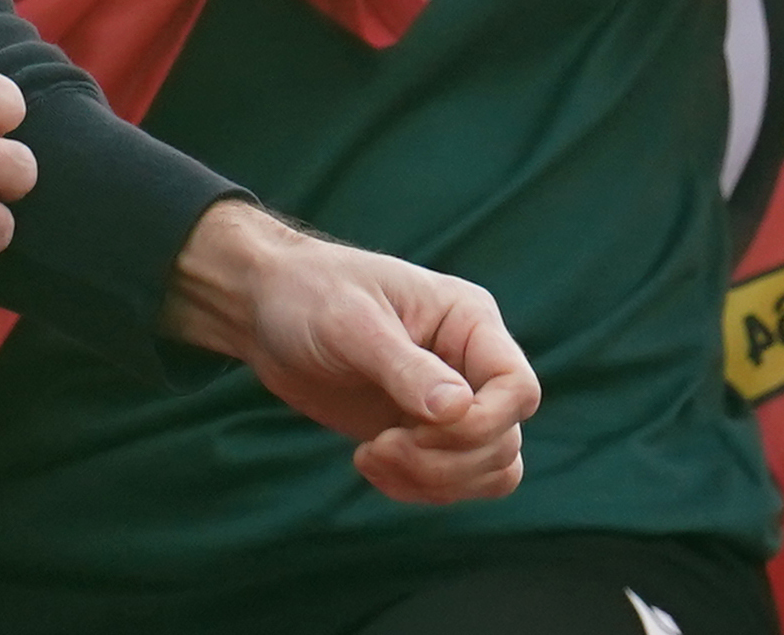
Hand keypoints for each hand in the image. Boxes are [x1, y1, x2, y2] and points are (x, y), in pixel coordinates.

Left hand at [164, 200, 533, 503]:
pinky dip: (417, 488)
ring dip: (435, 481)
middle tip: (382, 446)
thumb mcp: (351, 322)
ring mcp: (449, 402)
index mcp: (469, 321)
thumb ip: (405, 367)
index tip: (421, 426)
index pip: (518, 388)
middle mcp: (470, 364)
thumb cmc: (309, 294)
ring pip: (489, 470)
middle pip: (505, 441)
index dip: (485, 423)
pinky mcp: (422, 433)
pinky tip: (367, 465)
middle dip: (447, 460)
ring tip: (372, 458)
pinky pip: (452, 483)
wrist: (265, 310)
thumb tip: (457, 411)